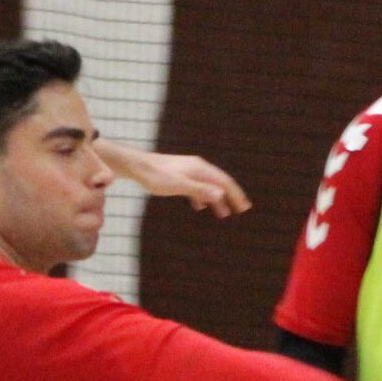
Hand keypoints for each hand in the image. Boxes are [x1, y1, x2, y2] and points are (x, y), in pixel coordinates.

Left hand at [121, 148, 250, 215]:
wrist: (138, 166)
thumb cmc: (157, 176)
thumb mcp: (179, 185)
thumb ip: (200, 190)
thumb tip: (221, 195)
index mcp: (200, 169)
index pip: (224, 182)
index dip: (236, 195)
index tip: (244, 208)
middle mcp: (198, 168)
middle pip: (219, 183)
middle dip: (231, 197)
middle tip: (241, 210)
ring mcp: (189, 171)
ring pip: (208, 186)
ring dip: (217, 199)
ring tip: (222, 214)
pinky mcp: (180, 175)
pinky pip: (197, 187)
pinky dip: (202, 197)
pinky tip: (199, 207)